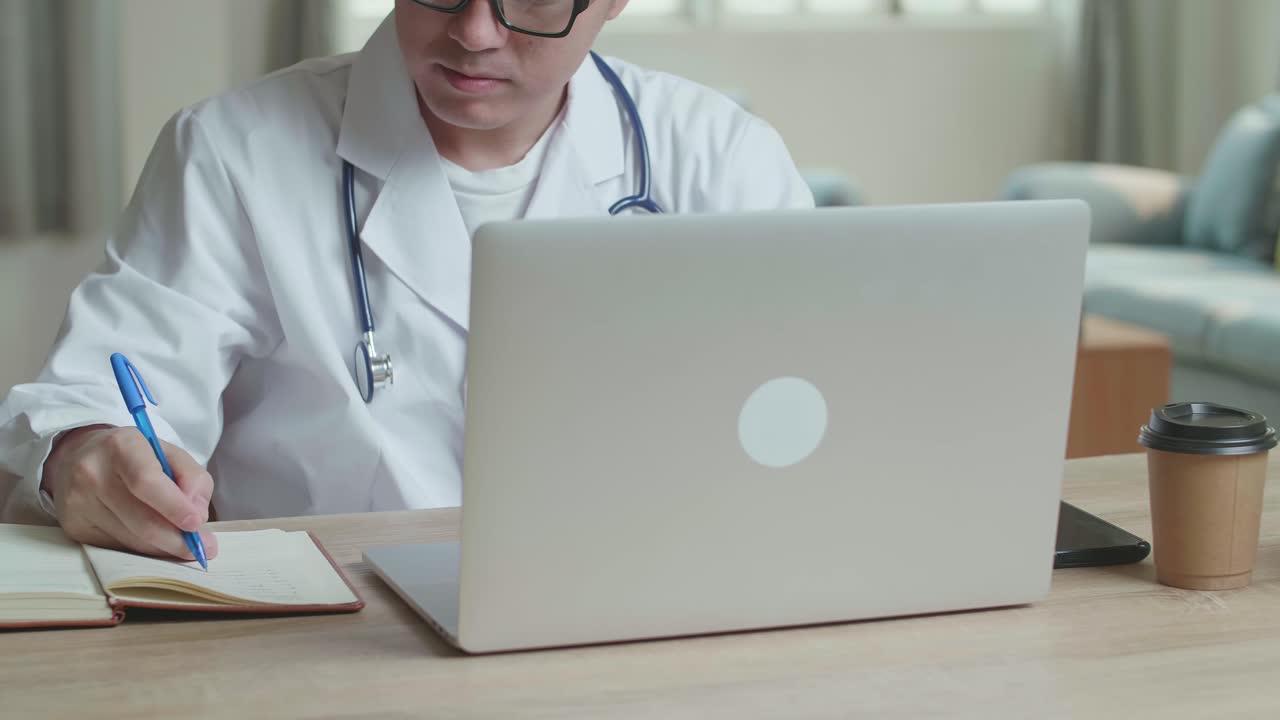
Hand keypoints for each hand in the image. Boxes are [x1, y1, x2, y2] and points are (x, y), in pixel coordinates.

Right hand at [42, 425, 218, 560]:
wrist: (77, 457)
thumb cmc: (134, 456)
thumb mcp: (168, 452)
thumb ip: (193, 478)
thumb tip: (197, 514)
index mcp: (120, 446)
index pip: (146, 481)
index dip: (174, 506)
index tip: (196, 523)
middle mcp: (93, 474)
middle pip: (141, 520)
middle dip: (177, 540)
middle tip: (204, 548)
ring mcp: (79, 503)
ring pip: (132, 540)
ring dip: (164, 548)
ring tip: (185, 546)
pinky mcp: (74, 527)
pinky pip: (118, 547)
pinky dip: (144, 550)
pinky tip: (157, 543)